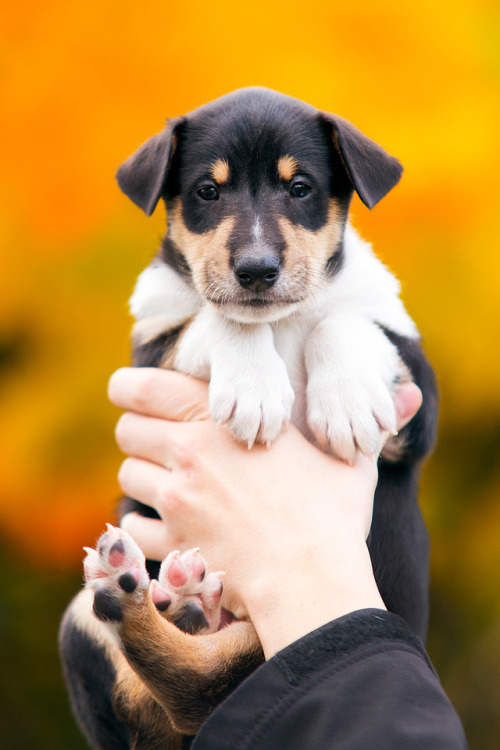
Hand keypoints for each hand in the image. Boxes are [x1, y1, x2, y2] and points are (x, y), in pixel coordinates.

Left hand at [108, 367, 421, 656]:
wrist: (312, 578)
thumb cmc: (332, 513)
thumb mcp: (348, 458)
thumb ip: (363, 420)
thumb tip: (411, 394)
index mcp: (220, 420)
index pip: (144, 387)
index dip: (128, 387)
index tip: (128, 392)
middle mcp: (185, 455)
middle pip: (127, 430)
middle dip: (138, 433)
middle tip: (160, 443)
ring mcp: (174, 501)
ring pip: (127, 475)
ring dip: (143, 477)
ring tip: (171, 486)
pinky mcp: (171, 542)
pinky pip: (132, 527)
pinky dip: (142, 524)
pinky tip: (168, 526)